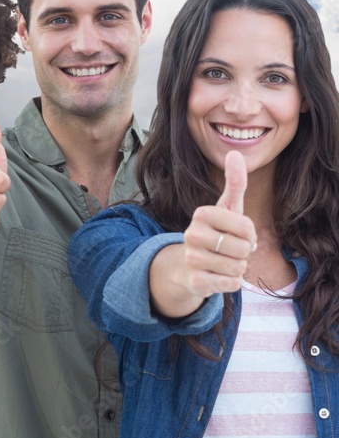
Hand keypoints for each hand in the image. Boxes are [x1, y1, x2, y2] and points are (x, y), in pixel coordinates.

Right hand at [178, 150, 256, 297]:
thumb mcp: (227, 208)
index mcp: (202, 214)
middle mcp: (191, 234)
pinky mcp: (194, 280)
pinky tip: (218, 276)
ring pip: (238, 267)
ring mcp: (191, 258)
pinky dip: (231, 282)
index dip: (250, 234)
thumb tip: (236, 152)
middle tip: (230, 250)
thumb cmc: (215, 233)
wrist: (188, 265)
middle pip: (243, 249)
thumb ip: (234, 182)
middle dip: (244, 253)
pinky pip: (231, 284)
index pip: (247, 227)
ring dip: (238, 268)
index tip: (237, 234)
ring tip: (223, 262)